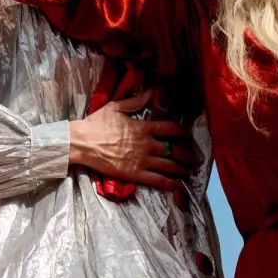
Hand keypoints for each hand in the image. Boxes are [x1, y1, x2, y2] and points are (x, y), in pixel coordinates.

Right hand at [69, 94, 199, 188]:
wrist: (81, 143)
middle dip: (187, 154)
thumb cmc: (96, 124)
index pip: (170, 128)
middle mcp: (146, 144)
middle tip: (195, 157)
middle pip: (173, 149)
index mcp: (143, 127)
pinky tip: (176, 185)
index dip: (183, 131)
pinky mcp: (134, 174)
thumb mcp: (116, 107)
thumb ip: (135, 101)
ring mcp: (141, 160)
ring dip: (181, 168)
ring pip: (168, 165)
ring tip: (189, 170)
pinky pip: (156, 180)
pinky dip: (168, 183)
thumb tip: (151, 92)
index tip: (189, 134)